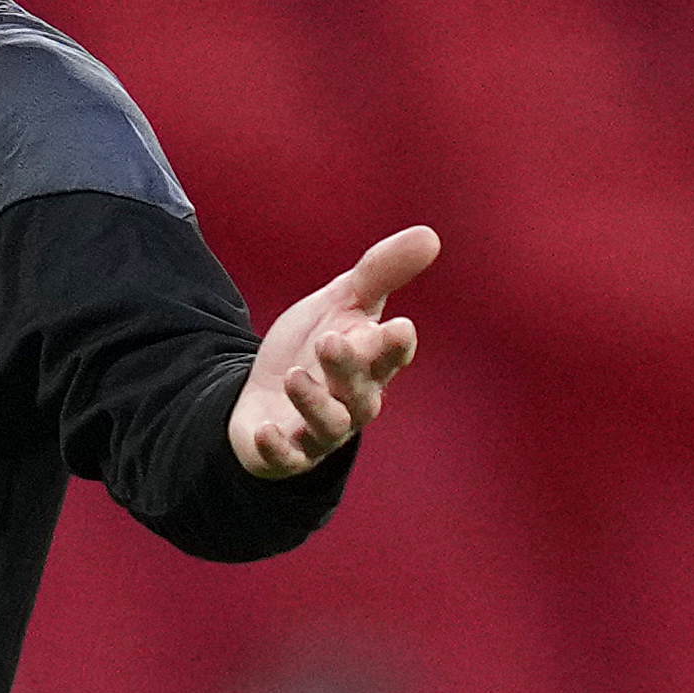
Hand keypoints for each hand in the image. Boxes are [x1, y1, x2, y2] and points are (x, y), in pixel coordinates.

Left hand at [229, 225, 438, 478]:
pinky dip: (276, 448)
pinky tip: (263, 432)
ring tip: (296, 377)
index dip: (394, 346)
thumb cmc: (317, 346)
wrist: (269, 391)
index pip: (390, 356)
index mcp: (370, 362)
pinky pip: (287, 457)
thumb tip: (430, 235)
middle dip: (348, 368)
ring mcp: (321, 429)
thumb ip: (381, 272)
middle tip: (331, 341)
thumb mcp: (343, 303)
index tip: (399, 327)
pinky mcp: (288, 452)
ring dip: (314, 403)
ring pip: (328, 424)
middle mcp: (353, 400)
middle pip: (360, 390)